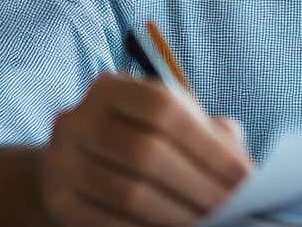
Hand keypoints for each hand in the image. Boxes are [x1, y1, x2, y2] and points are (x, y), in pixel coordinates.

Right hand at [36, 73, 252, 226]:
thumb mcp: (166, 126)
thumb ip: (205, 135)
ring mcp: (61, 161)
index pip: (164, 108)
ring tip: (211, 222)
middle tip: (232, 207)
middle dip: (198, 185)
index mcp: (112, 88)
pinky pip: (109, 222)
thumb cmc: (135, 142)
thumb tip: (243, 168)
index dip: (208, 144)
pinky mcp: (57, 200)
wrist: (66, 169)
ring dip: (178, 214)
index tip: (244, 176)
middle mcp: (78, 119)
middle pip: (147, 152)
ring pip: (129, 193)